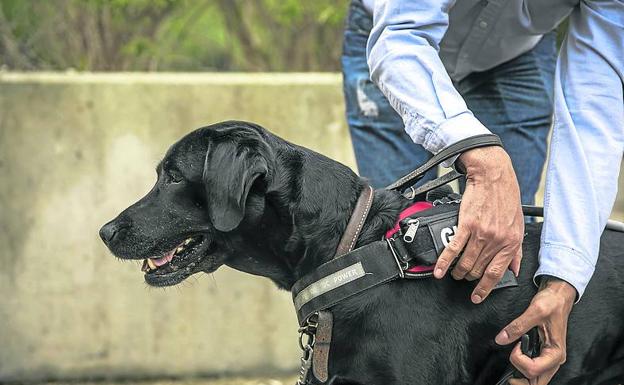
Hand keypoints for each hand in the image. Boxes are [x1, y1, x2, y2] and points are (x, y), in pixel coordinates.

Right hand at [433, 145, 523, 303]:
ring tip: (454, 273)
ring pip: (465, 262)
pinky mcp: (466, 225)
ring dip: (457, 271)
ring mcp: (480, 233)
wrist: (493, 177)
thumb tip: (515, 269)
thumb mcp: (518, 225)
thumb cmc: (506, 198)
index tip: (477, 296)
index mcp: (510, 243)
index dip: (485, 288)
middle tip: (464, 277)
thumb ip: (516, 250)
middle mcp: (496, 240)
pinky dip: (444, 262)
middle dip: (469, 278)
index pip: (496, 273)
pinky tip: (440, 270)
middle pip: (478, 270)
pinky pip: (453, 249)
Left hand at [497, 277, 576, 384]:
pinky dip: (525, 369)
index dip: (519, 359)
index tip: (516, 344)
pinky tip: (518, 359)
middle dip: (520, 377)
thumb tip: (501, 338)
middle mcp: (555, 359)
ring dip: (522, 375)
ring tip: (514, 359)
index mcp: (556, 352)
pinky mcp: (545, 355)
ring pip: (536, 379)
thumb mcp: (534, 311)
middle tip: (510, 361)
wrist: (558, 297)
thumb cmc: (552, 303)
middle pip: (536, 381)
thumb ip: (517, 326)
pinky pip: (536, 371)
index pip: (533, 369)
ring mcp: (550, 358)